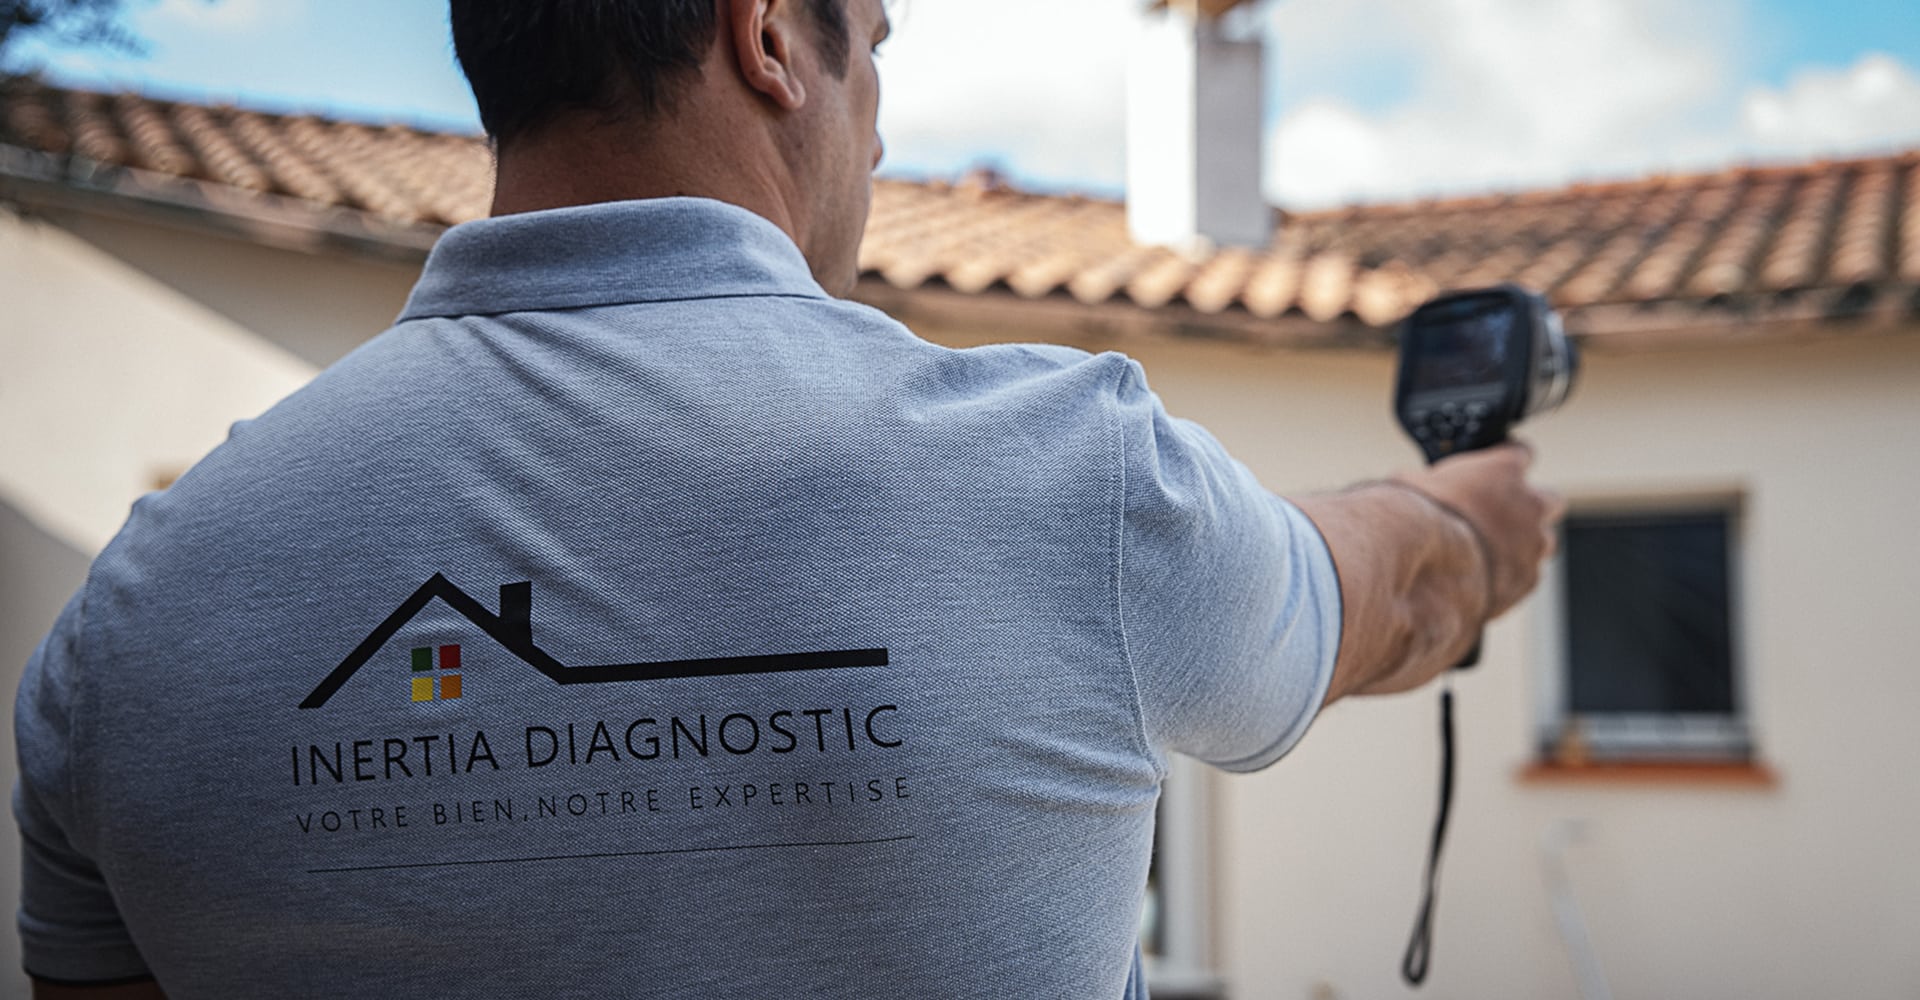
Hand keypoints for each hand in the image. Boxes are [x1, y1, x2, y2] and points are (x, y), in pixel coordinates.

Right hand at [1394, 442, 1565, 621]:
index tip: (1494, 472)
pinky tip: (1482, 582)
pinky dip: (1510, 578)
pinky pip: (1527, 577)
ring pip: (1544, 542)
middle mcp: (1529, 505)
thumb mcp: (1409, 483)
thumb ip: (1427, 480)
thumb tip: (1412, 484)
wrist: (1423, 574)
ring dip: (1524, 545)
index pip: (1521, 452)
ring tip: (1490, 555)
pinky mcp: (1527, 582)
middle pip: (1550, 499)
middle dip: (1531, 507)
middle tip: (1502, 516)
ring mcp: (1533, 546)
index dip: (1506, 463)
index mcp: (1502, 470)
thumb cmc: (1413, 521)